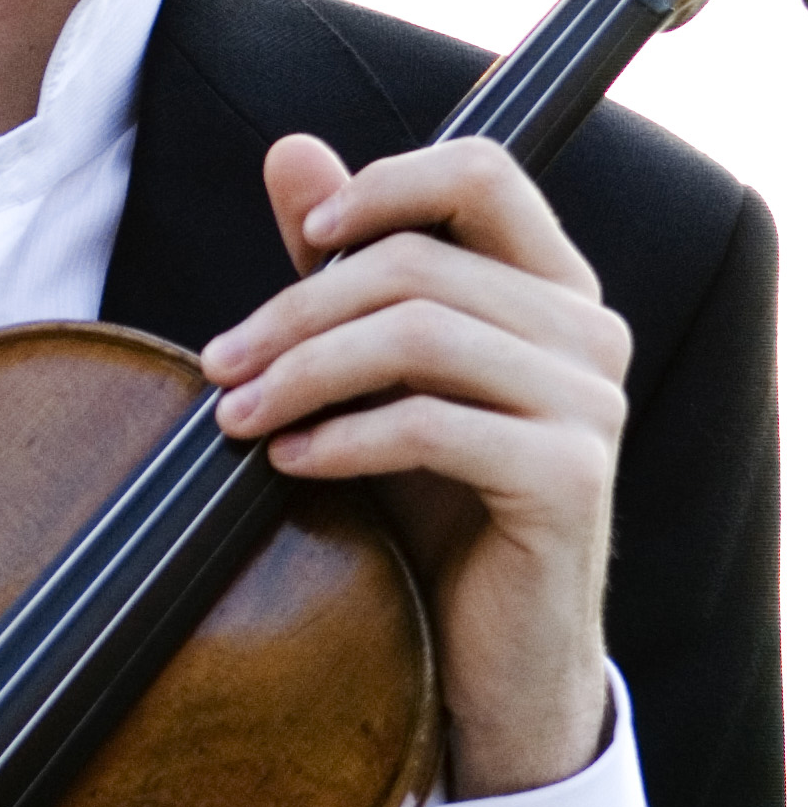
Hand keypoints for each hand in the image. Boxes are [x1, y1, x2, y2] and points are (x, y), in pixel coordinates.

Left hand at [200, 133, 630, 799]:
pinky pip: (430, 427)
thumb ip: (343, 269)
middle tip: (217, 364)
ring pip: (420, 337)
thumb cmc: (435, 510)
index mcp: (552, 288)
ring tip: (233, 417)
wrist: (493, 656)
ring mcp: (590, 405)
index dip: (385, 185)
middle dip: (296, 311)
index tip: (303, 238)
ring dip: (303, 373)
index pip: (484, 171)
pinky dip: (341, 439)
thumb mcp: (378, 378)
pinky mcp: (569, 478)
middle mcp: (588, 331)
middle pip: (420, 264)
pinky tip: (286, 462)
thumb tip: (292, 150)